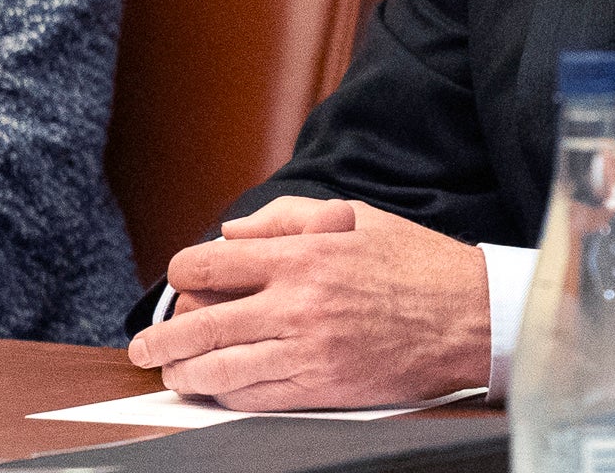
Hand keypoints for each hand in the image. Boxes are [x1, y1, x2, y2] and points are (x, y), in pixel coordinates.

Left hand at [125, 196, 489, 410]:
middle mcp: (298, 306)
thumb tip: (230, 232)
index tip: (180, 277)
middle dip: (165, 339)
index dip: (184, 270)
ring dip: (187, 373)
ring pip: (225, 368)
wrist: (470, 318)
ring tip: (170, 374)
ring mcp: (309, 353)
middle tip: (143, 349)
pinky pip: (260, 398)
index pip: (213, 263)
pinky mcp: (324, 390)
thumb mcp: (351, 216)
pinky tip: (216, 390)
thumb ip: (284, 219)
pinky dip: (229, 395)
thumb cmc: (412, 261)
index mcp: (301, 256)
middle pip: (206, 324)